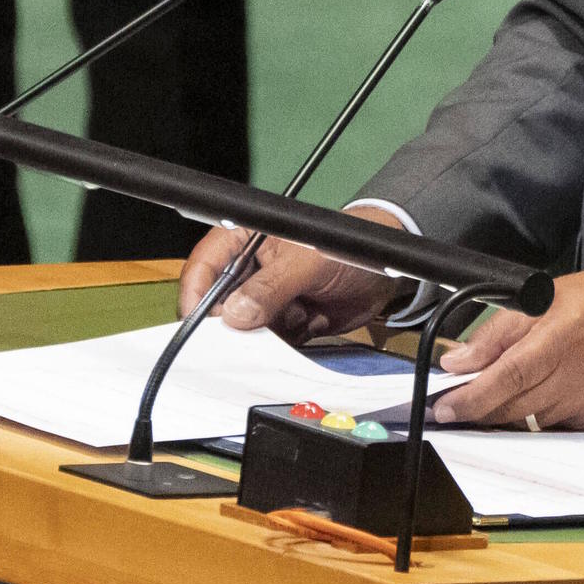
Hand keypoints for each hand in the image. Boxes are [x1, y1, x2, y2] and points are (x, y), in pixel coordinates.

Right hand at [181, 204, 403, 341]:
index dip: (197, 294)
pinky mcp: (283, 323)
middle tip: (246, 332)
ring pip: (244, 328)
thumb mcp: (307, 261)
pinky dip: (282, 343)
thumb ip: (271, 286)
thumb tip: (237, 313)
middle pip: (218, 304)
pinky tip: (307, 322)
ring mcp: (266, 299)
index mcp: (244, 240)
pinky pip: (268, 342)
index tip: (199, 323)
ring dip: (264, 333)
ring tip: (296, 315)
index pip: (205, 267)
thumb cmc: (347, 248)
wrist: (387, 273)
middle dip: (231, 323)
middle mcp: (249, 271)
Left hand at [429, 264, 583, 430]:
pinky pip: (556, 423)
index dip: (468, 399)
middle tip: (458, 402)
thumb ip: (498, 330)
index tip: (443, 408)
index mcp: (555, 341)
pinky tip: (543, 391)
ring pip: (530, 419)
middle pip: (510, 408)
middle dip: (480, 409)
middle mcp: (570, 377)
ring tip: (505, 388)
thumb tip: (460, 358)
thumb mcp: (547, 296)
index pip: (501, 380)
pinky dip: (541, 412)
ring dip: (509, 410)